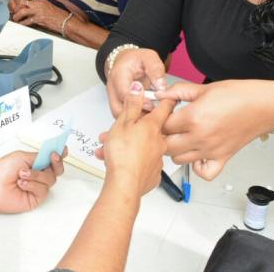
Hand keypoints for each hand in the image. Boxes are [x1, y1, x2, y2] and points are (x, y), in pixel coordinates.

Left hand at [0, 150, 64, 213]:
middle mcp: (37, 175)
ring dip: (37, 175)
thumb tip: (53, 151)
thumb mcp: (22, 157)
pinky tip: (21, 184)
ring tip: (22, 174)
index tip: (63, 150)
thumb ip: (39, 156)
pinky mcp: (35, 198)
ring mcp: (36, 187)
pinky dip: (33, 185)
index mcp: (34, 164)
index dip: (59, 155)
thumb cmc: (0, 170)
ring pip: (50, 179)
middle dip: (56, 163)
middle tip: (53, 156)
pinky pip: (43, 190)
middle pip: (56, 170)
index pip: (51, 160)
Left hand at [11, 0, 67, 31]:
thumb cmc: (59, 16)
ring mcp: (39, 12)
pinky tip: (21, 24)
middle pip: (22, 4)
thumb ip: (39, 8)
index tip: (15, 7)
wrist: (66, 22)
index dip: (19, 4)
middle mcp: (39, 5)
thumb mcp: (48, 8)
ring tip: (15, 20)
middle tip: (13, 13)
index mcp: (41, 1)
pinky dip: (23, 23)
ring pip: (23, 12)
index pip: (27, 1)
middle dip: (16, 9)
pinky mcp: (40, 19)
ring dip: (17, 17)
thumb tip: (31, 11)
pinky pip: (28, 21)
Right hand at [96, 82, 174, 196]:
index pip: (165, 107)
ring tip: (107, 150)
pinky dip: (131, 160)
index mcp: (153, 126)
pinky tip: (118, 162)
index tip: (166, 95)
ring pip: (142, 146)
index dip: (165, 99)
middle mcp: (160, 141)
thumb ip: (132, 104)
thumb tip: (139, 88)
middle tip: (113, 132)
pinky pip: (142, 162)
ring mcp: (157, 158)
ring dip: (126, 146)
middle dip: (131, 128)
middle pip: (148, 129)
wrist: (125, 184)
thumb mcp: (123, 122)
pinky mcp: (152, 173)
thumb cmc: (123, 154)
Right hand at [105, 48, 168, 116]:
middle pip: (119, 110)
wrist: (125, 61)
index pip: (124, 93)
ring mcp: (113, 99)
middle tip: (153, 116)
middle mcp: (112, 89)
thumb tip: (161, 86)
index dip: (138, 102)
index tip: (151, 105)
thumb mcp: (148, 57)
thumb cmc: (136, 60)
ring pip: (120, 117)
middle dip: (136, 115)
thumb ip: (155, 70)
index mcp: (118, 76)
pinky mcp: (117, 106)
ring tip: (151, 119)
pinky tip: (147, 119)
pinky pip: (124, 119)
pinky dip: (135, 121)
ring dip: (136, 120)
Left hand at [153, 79, 273, 180]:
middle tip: (170, 126)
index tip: (164, 113)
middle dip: (163, 136)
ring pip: (178, 159)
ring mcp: (210, 150)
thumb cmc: (239, 95)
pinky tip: (196, 154)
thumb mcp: (204, 88)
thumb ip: (179, 91)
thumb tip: (162, 95)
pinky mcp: (222, 158)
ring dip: (176, 150)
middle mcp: (200, 137)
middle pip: (166, 145)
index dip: (160, 117)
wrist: (263, 105)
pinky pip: (203, 172)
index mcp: (193, 117)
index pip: (162, 124)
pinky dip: (196, 167)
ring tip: (182, 137)